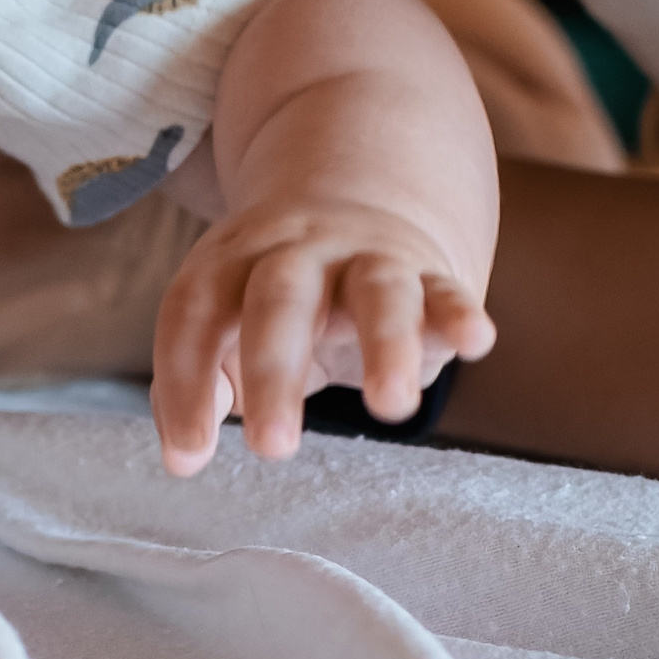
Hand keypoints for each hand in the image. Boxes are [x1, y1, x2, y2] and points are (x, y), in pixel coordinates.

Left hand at [150, 197, 495, 475]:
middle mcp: (299, 251)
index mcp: (235, 260)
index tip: (187, 456)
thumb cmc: (282, 295)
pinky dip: (460, 314)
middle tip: (271, 448)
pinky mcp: (430, 275)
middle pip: (279, 299)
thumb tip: (185, 453)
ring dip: (384, 344)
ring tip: (390, 408)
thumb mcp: (231, 322)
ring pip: (376, 291)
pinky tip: (474, 341)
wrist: (360, 201)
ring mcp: (368, 258)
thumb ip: (204, 377)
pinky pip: (447, 291)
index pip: (197, 310)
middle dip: (272, 371)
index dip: (185, 381)